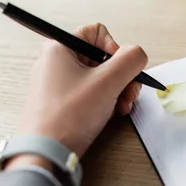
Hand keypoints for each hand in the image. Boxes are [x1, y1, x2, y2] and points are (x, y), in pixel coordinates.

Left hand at [17, 23, 146, 157]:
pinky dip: (106, 102)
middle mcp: (56, 62)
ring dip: (118, 91)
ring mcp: (58, 84)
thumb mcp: (108, 82)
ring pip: (99, 78)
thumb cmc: (68, 116)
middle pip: (102, 58)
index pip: (97, 33)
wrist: (46, 152)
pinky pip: (91, 94)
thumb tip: (138, 54)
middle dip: (121, 76)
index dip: (115, 49)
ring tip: (122, 108)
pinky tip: (111, 114)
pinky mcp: (62, 102)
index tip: (119, 69)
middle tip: (128, 93)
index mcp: (59, 48)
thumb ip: (130, 61)